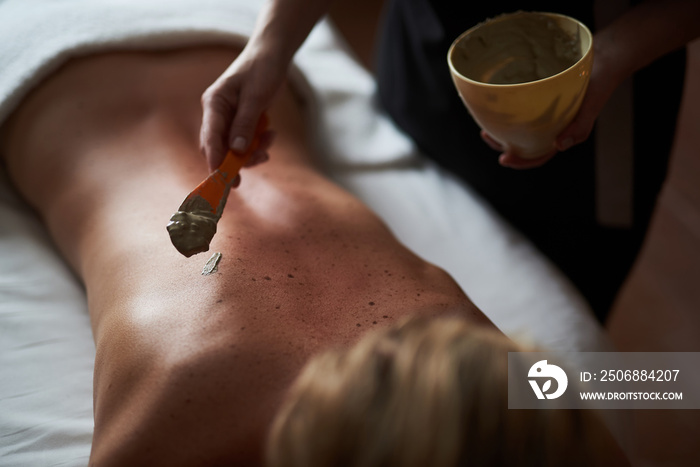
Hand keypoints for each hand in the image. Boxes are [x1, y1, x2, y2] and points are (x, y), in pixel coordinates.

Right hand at [200, 47, 285, 171]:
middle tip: (253, 168)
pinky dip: (258, 144)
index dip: (215, 159)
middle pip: (218, 147)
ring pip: (234, 148)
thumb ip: (245, 123)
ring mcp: (229, 119)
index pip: (210, 137)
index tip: (222, 178)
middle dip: (235, 161)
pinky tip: (271, 135)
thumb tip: (236, 151)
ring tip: (269, 142)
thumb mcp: (256, 96)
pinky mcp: (241, 122)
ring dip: (251, 152)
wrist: (273, 55)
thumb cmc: (262, 70)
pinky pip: (246, 142)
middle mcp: (217, 113)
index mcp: (214, 104)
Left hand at [489, 34, 619, 168]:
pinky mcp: (540, 97)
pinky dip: (508, 111)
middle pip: (523, 144)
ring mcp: (544, 112)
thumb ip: (579, 127)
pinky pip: (521, 108)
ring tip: (486, 125)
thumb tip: (559, 147)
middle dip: (503, 145)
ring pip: (519, 128)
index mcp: (562, 135)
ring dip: (502, 130)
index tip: (503, 160)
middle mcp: (551, 127)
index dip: (521, 162)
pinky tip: (497, 106)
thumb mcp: (591, 105)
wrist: (605, 55)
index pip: (538, 156)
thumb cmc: (599, 82)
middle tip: (486, 136)